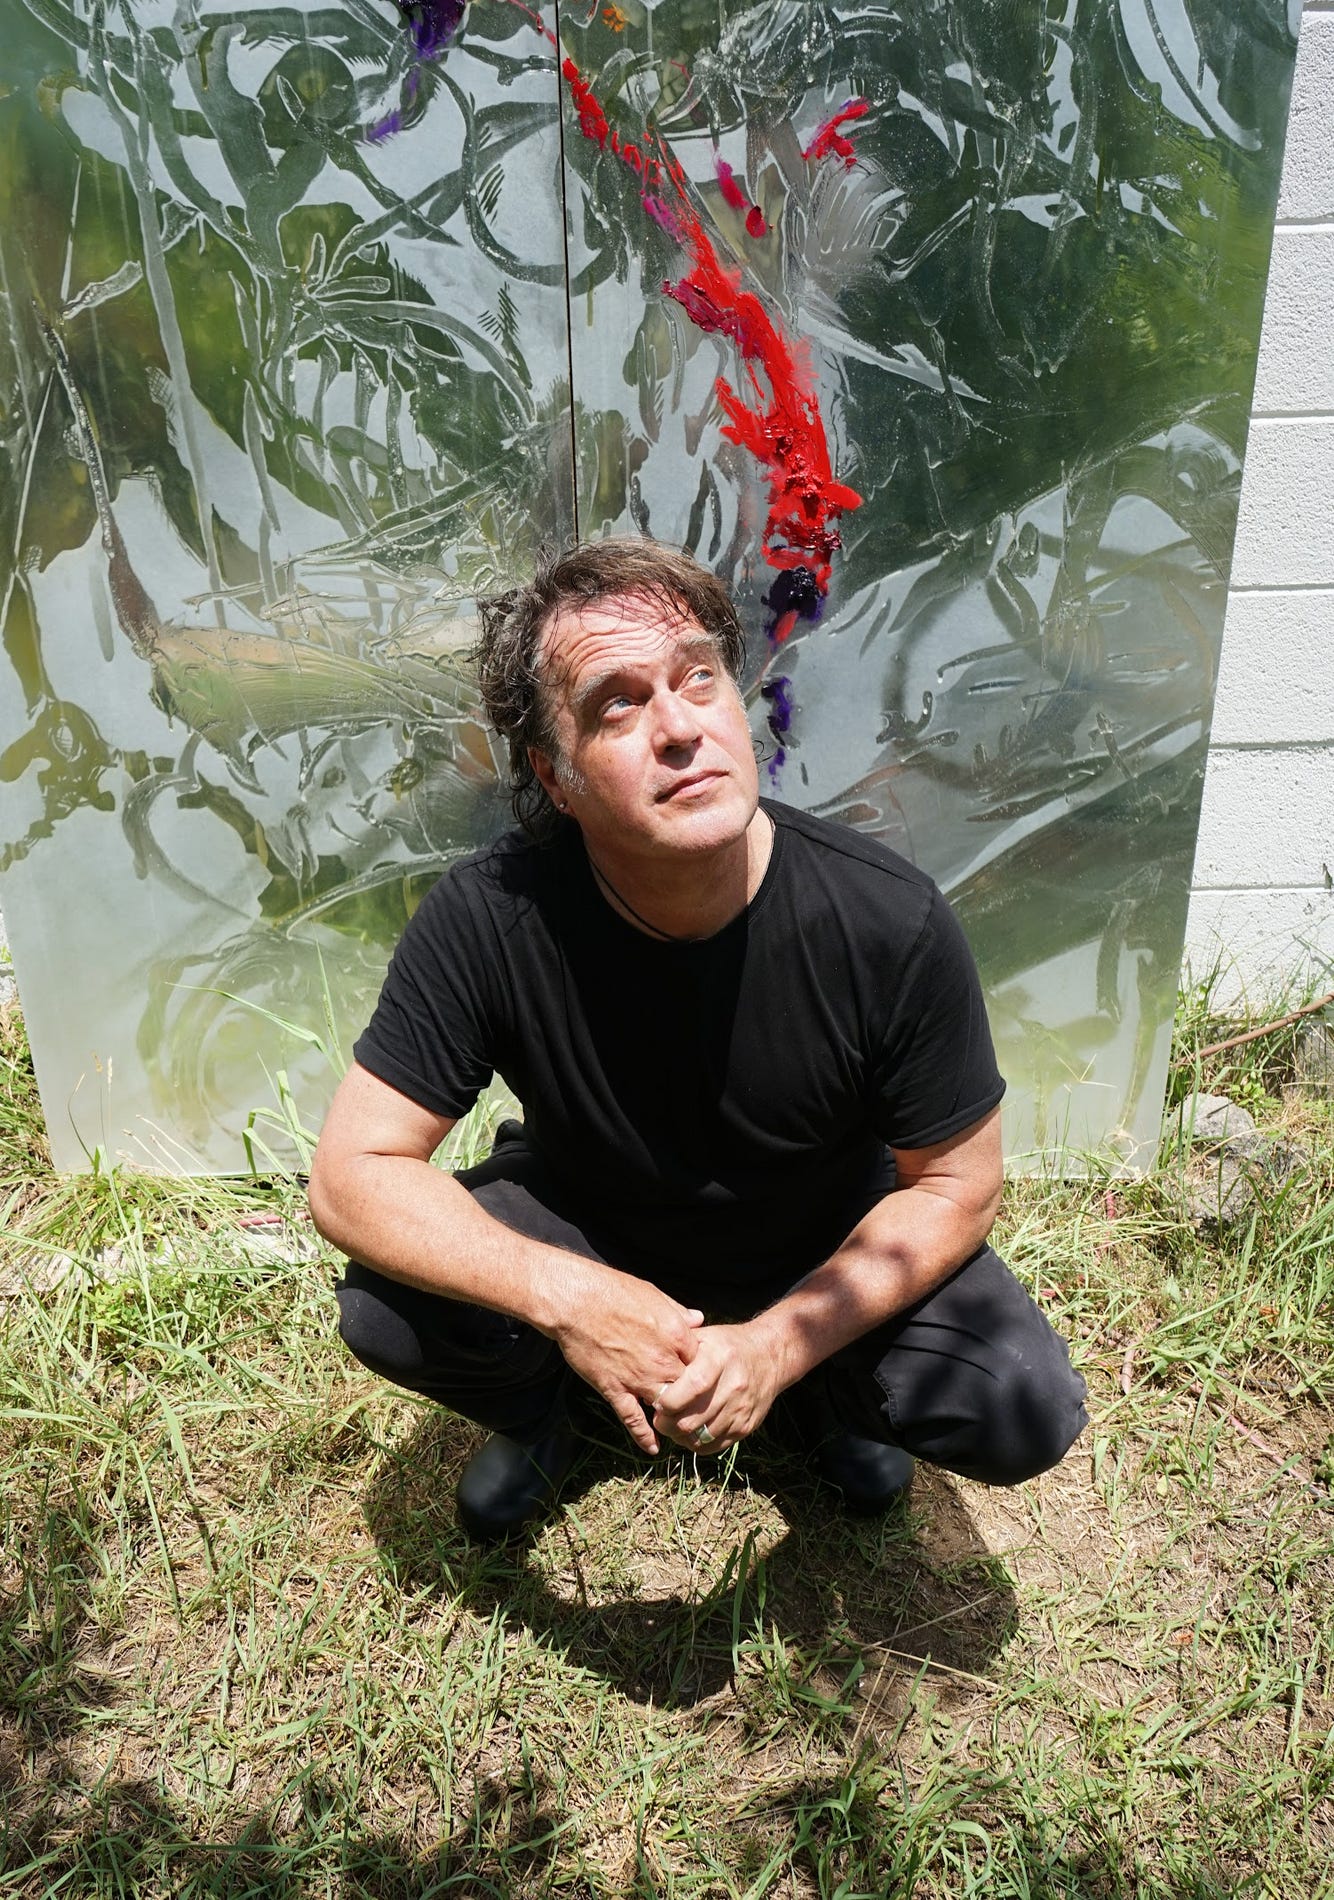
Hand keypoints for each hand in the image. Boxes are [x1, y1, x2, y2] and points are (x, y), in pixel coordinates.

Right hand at [550, 1264, 702, 1452]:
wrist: (576, 1301)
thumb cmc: (614, 1291)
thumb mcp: (654, 1295)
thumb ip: (679, 1312)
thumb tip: (699, 1320)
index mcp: (677, 1336)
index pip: (703, 1363)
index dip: (705, 1372)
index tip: (704, 1379)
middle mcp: (663, 1361)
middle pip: (690, 1390)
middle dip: (695, 1400)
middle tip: (699, 1411)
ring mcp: (638, 1378)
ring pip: (667, 1408)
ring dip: (675, 1420)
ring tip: (682, 1432)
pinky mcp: (614, 1389)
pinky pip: (633, 1419)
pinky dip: (644, 1436)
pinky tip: (653, 1449)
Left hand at [653, 1324, 783, 1453]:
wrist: (769, 1357)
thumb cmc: (727, 1346)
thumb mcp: (704, 1337)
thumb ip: (677, 1353)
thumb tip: (650, 1378)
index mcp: (720, 1358)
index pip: (691, 1387)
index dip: (668, 1400)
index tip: (657, 1400)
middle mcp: (734, 1385)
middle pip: (691, 1419)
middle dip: (666, 1422)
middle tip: (659, 1415)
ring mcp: (741, 1410)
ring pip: (699, 1437)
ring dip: (679, 1434)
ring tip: (673, 1422)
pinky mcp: (745, 1427)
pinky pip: (712, 1446)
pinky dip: (695, 1443)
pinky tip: (689, 1430)